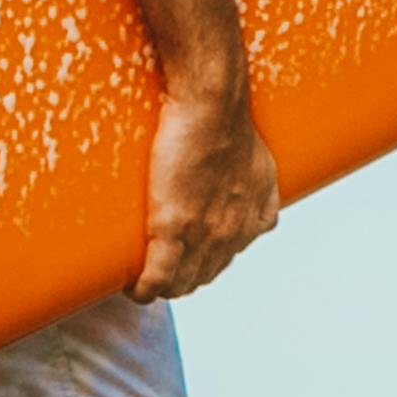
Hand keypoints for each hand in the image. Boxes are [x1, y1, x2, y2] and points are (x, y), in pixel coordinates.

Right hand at [139, 62, 280, 300]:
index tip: (188, 258)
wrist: (211, 106)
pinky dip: (146, 288)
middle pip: (205, 273)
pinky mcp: (173, 228)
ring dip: (164, 286)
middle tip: (160, 271)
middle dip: (184, 278)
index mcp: (255, 218)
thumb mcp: (261, 162)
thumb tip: (255, 191)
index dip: (205, 261)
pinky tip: (135, 290)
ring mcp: (205, 234)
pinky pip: (159, 275)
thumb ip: (260, 185)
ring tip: (145, 282)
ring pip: (183, 281)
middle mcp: (235, 233)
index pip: (229, 256)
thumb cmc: (231, 121)